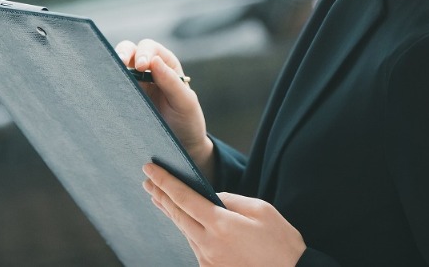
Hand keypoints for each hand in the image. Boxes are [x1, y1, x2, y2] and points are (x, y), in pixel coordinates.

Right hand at [115, 39, 212, 174]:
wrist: (181, 146)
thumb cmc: (187, 121)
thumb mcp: (185, 102)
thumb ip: (172, 82)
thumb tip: (154, 60)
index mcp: (166, 65)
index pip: (151, 48)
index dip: (144, 52)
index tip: (142, 66)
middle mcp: (148, 70)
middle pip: (130, 51)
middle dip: (124, 52)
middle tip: (121, 63)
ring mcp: (134, 84)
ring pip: (117, 66)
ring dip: (112, 66)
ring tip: (108, 73)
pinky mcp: (123, 99)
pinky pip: (113, 87)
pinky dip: (107, 83)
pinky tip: (103, 89)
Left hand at [143, 163, 305, 266]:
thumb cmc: (281, 242)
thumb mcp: (261, 210)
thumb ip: (231, 200)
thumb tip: (212, 197)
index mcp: (221, 224)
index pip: (184, 198)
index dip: (165, 182)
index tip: (149, 170)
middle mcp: (208, 244)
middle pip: (177, 215)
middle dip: (160, 195)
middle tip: (147, 182)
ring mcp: (208, 261)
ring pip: (185, 231)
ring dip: (173, 213)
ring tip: (161, 198)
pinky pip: (195, 246)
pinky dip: (189, 230)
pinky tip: (186, 222)